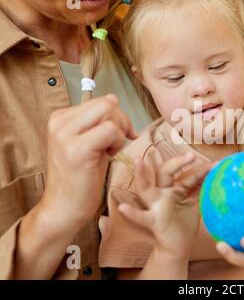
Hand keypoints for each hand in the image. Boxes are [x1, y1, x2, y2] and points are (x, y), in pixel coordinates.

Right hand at [42, 94, 136, 227]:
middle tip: (119, 142)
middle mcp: (59, 122)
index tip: (118, 136)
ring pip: (109, 113)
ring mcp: (66, 135)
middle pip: (106, 103)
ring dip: (120, 132)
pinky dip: (118, 142)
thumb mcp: (89, 141)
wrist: (65, 206)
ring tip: (110, 150)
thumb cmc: (81, 176)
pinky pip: (111, 130)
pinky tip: (110, 155)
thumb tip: (113, 97)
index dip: (117, 117)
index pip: (100, 101)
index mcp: (60, 118)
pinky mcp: (77, 149)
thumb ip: (98, 120)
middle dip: (122, 122)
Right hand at [116, 153, 213, 258]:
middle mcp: (163, 193)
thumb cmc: (185, 223)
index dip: (202, 169)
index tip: (216, 164)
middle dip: (177, 162)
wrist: (178, 247)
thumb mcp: (195, 204)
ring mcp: (155, 205)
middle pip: (165, 172)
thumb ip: (201, 190)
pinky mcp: (153, 221)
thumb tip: (216, 175)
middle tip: (191, 155)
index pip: (187, 174)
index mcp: (175, 189)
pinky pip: (141, 217)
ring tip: (138, 160)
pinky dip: (132, 213)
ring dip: (141, 174)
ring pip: (146, 188)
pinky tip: (123, 208)